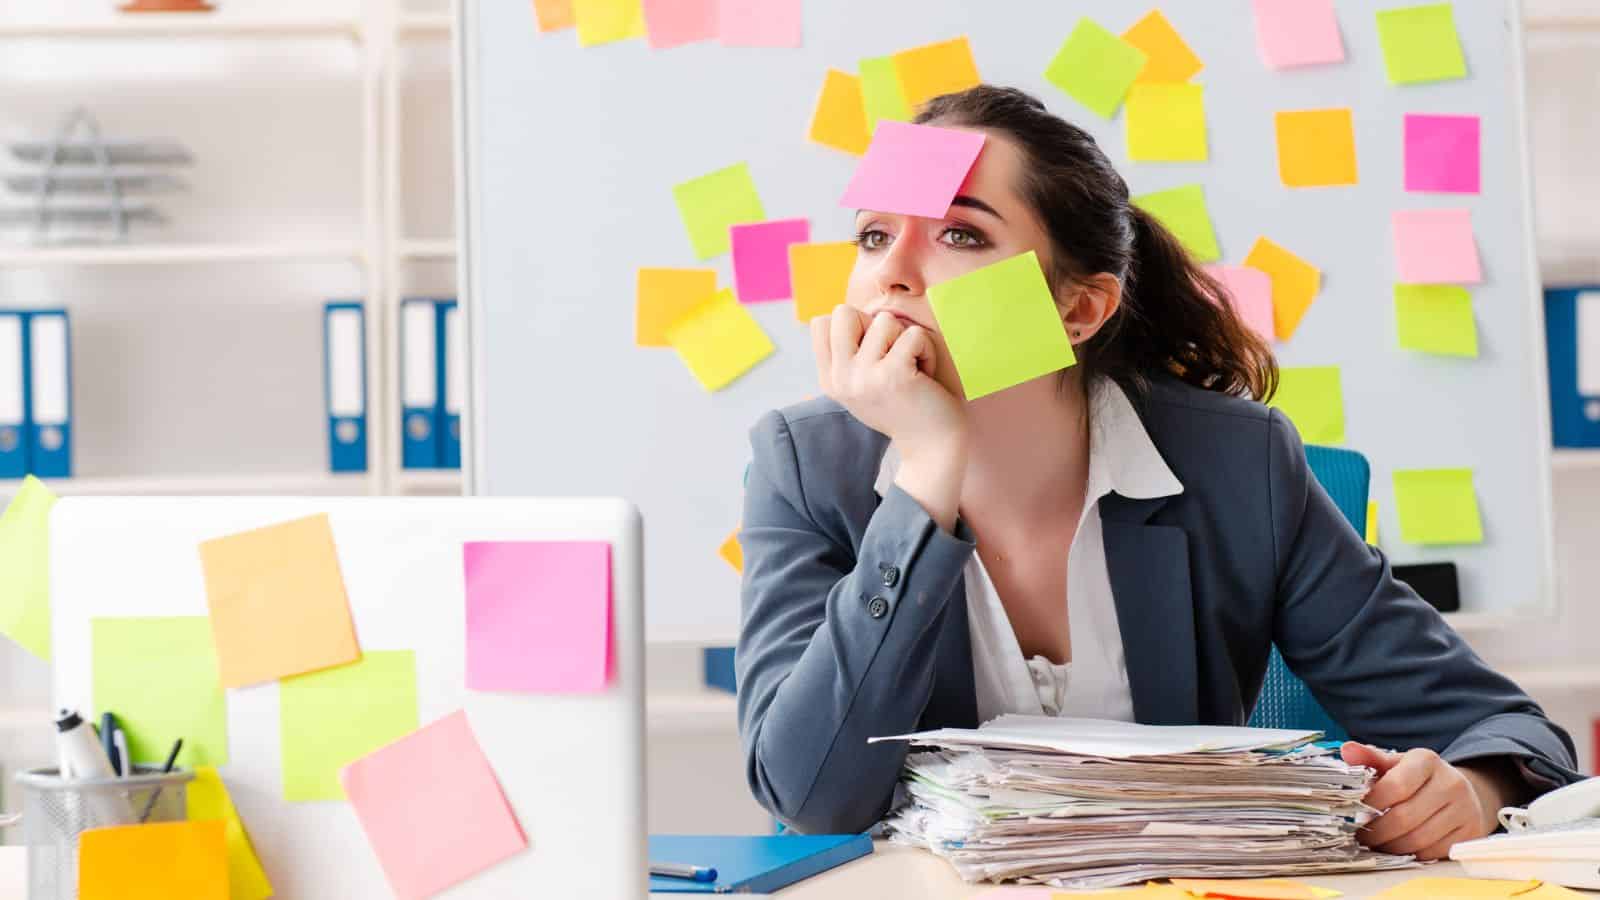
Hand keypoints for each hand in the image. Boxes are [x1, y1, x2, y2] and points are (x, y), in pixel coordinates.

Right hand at [811, 307, 963, 451]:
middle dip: (875, 324)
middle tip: (892, 354)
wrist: (931, 447)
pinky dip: (927, 350)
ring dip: (906, 339)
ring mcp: (864, 377)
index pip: (821, 322)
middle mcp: (840, 379)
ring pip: (884, 320)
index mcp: (829, 379)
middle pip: (844, 312)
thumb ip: (849, 352)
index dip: (854, 326)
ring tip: (912, 368)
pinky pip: (913, 334)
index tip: (874, 354)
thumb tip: (847, 310)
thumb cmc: (904, 406)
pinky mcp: (893, 374)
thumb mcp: (863, 382)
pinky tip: (925, 375)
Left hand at [1341, 742, 1507, 859]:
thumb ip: (1370, 759)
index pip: (1395, 786)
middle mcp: (1451, 783)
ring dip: (1391, 846)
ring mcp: (1465, 810)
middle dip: (1377, 831)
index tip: (1356, 812)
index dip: (1372, 803)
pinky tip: (1399, 848)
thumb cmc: (1417, 778)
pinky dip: (1411, 854)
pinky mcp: (1470, 833)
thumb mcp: (1396, 763)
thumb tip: (1347, 750)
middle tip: (1361, 836)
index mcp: (1427, 761)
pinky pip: (1433, 852)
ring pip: (1418, 839)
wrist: (1461, 791)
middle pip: (1405, 817)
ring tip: (1376, 843)